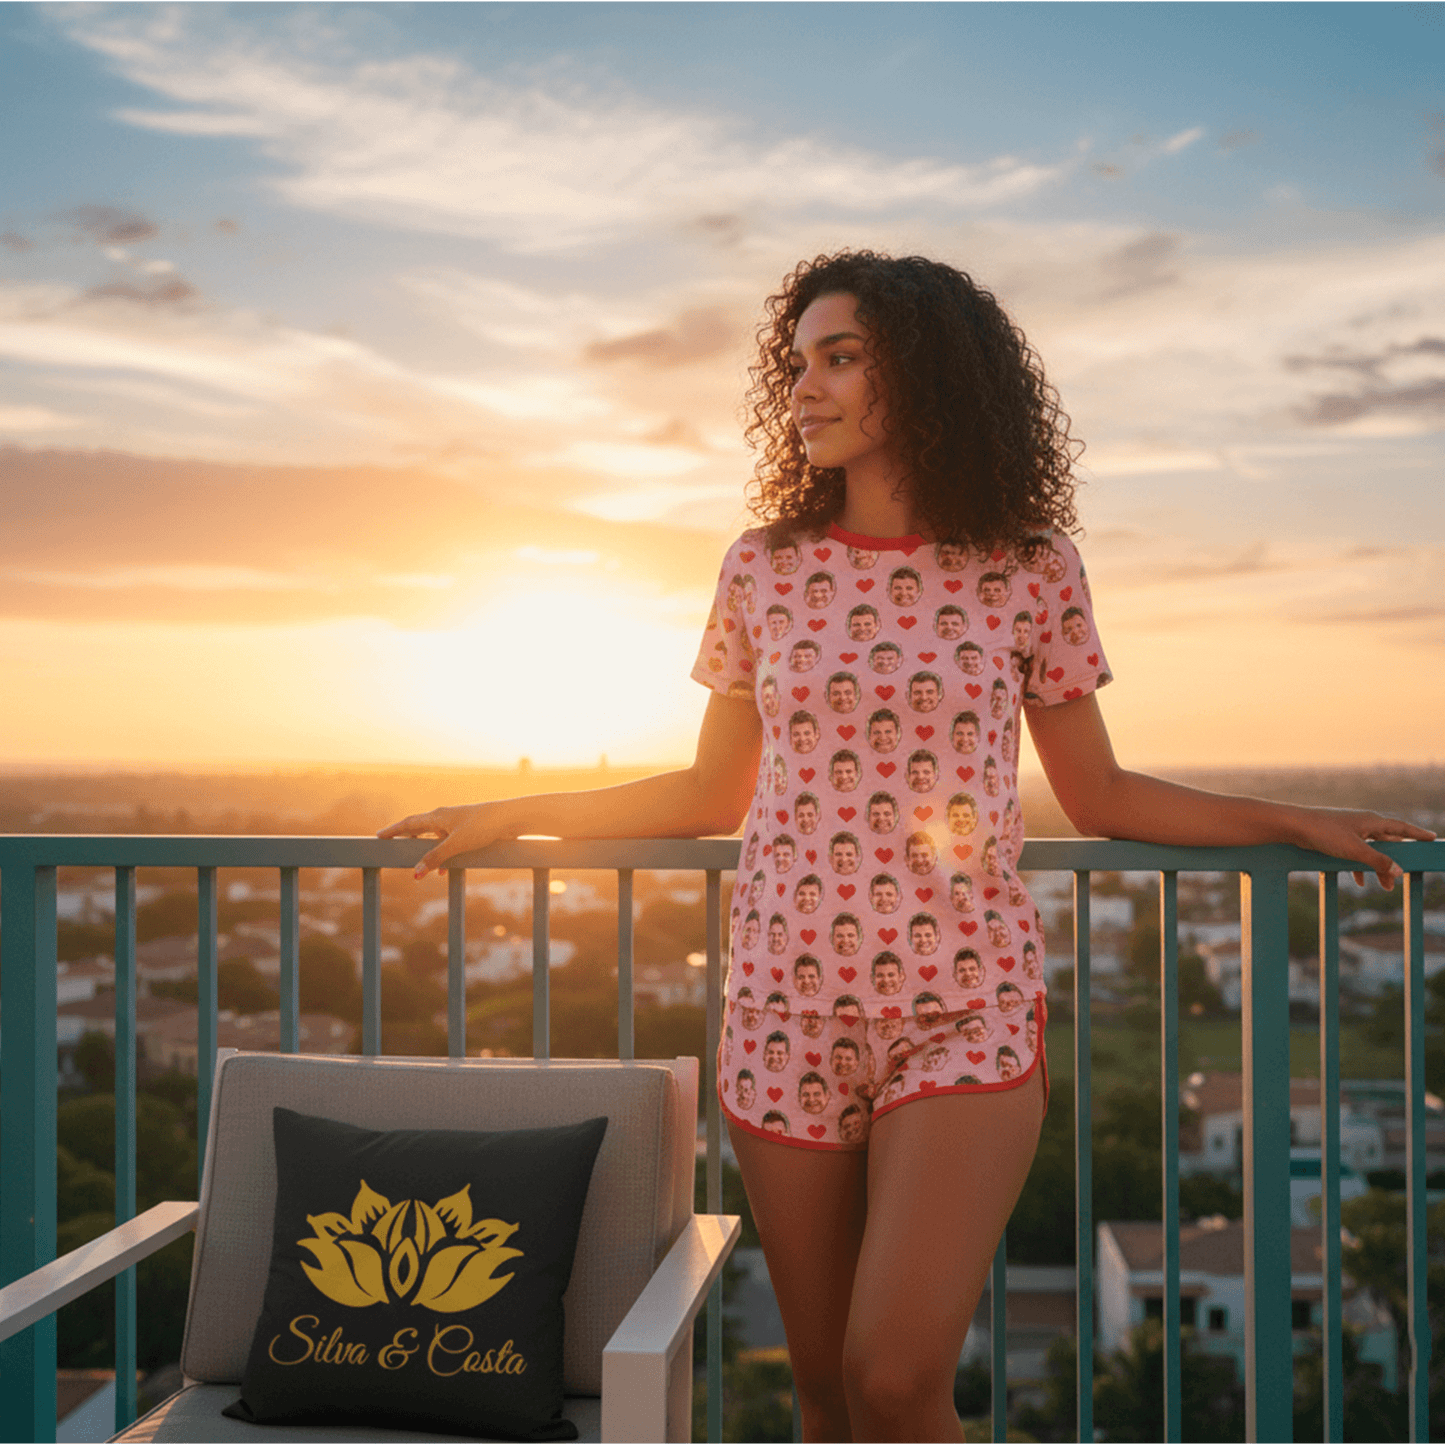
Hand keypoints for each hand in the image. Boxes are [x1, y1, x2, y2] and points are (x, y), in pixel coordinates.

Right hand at [377, 804, 509, 878]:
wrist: (511, 817)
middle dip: (406, 839)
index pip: (409, 823)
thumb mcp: (456, 844)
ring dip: (426, 852)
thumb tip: (415, 872)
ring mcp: (457, 823)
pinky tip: (445, 870)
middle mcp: (445, 818)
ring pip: (435, 838)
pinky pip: (449, 843)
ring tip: (418, 866)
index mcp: (438, 817)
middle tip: (392, 844)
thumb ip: (435, 858)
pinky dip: (443, 855)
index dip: (393, 830)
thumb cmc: (483, 826)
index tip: (379, 836)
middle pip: (419, 828)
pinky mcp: (469, 831)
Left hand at [1288, 807, 1434, 889]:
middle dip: (1395, 861)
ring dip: (1377, 868)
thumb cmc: (1324, 833)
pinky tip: (1357, 881)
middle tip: (1402, 879)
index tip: (1432, 838)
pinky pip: (1354, 853)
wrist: (1293, 826)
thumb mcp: (1355, 850)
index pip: (1401, 827)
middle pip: (1387, 843)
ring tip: (1384, 887)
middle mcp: (1363, 823)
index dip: (1417, 833)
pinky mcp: (1336, 838)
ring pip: (1371, 850)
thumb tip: (1398, 870)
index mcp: (1371, 821)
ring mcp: (1349, 830)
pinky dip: (1359, 866)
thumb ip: (1378, 861)